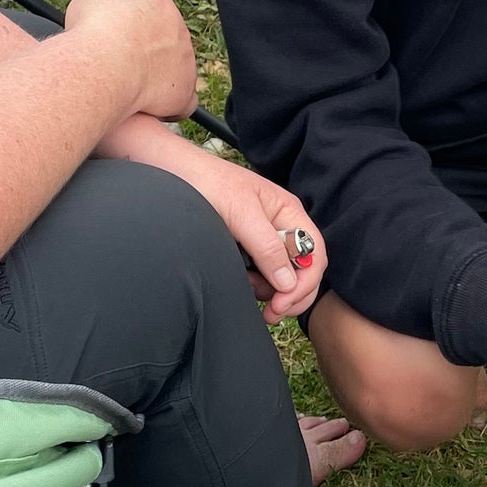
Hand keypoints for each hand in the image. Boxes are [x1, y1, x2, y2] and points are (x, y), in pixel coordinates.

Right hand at [63, 0, 195, 123]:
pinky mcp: (185, 93)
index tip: (115, 48)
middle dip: (144, 60)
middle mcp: (179, 32)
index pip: (150, 23)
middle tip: (119, 72)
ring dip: (155, 85)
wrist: (106, 62)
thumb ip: (99, 13)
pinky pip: (184, 104)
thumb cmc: (91, 33)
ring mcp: (186, 64)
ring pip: (175, 76)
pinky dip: (168, 109)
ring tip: (127, 92)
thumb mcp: (87, 6)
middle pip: (164, 48)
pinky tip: (147, 111)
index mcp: (160, 7)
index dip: (131, 37)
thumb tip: (93, 22)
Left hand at [180, 156, 324, 322]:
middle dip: (291, 295)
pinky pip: (261, 275)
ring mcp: (264, 240)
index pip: (314, 255)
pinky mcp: (246, 249)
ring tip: (248, 289)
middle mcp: (281, 228)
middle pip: (303, 271)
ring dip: (270, 291)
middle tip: (270, 313)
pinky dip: (255, 285)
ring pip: (282, 278)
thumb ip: (267, 247)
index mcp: (289, 213)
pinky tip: (241, 281)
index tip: (282, 303)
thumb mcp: (240, 213)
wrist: (171, 174)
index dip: (305, 283)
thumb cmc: (207, 182)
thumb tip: (288, 283)